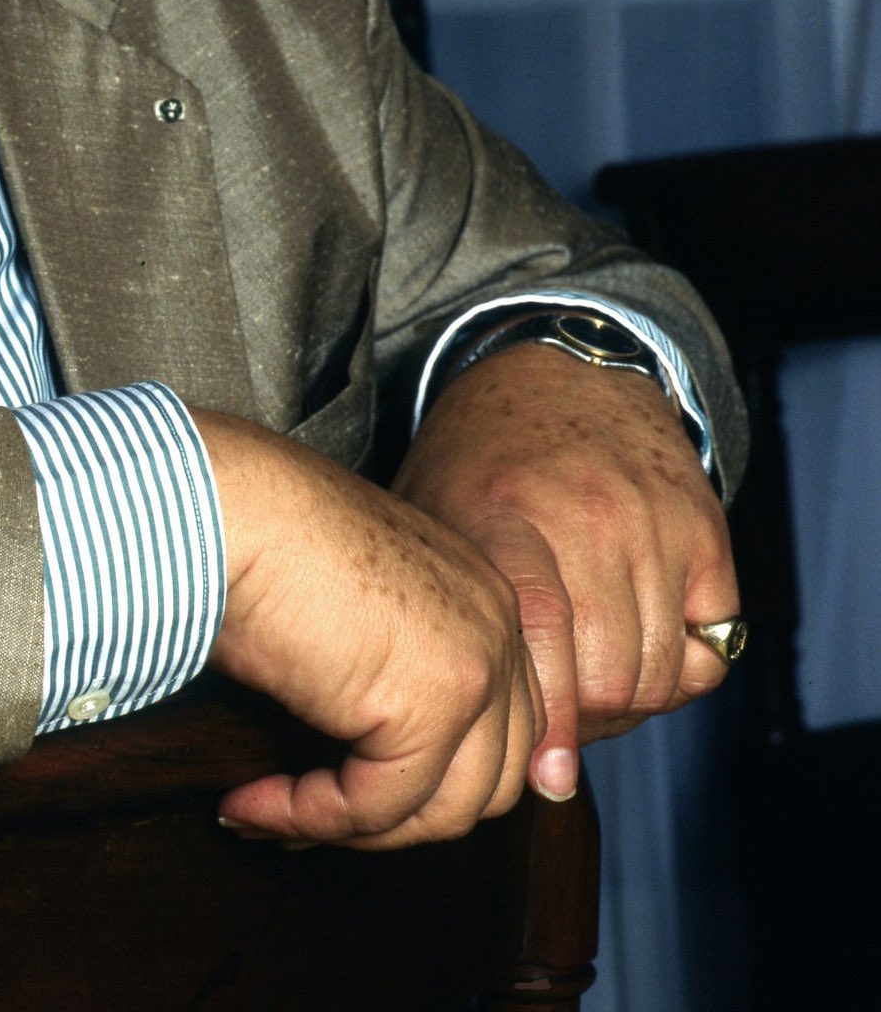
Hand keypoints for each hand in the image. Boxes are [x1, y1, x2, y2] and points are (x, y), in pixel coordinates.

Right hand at [195, 410, 541, 849]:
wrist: (221, 503)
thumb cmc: (250, 529)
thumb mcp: (340, 596)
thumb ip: (380, 658)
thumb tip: (354, 754)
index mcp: (478, 591)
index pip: (499, 725)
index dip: (426, 778)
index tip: (341, 792)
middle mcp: (495, 625)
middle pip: (489, 779)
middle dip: (399, 817)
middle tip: (307, 814)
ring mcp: (475, 666)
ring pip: (444, 811)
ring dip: (352, 828)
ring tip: (270, 815)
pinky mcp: (431, 706)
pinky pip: (374, 806)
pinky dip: (308, 818)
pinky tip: (250, 803)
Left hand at [392, 341, 737, 803]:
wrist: (553, 368)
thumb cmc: (476, 459)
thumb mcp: (431, 510)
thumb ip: (449, 601)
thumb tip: (478, 722)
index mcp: (501, 511)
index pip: (539, 628)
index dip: (546, 713)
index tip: (543, 773)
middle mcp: (583, 513)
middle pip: (606, 673)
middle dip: (583, 719)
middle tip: (557, 718)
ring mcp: (650, 518)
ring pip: (659, 671)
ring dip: (629, 699)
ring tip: (589, 680)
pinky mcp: (702, 525)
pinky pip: (710, 643)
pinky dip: (680, 665)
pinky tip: (637, 643)